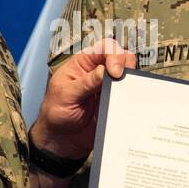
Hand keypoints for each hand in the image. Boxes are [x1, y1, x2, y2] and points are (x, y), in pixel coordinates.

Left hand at [30, 38, 135, 159]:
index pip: (104, 47)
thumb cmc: (55, 113)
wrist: (61, 140)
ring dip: (130, 81)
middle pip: (121, 57)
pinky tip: (129, 103)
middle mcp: (98, 72)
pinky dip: (132, 97)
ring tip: (126, 92)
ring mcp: (108, 88)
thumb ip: (86, 82)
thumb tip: (105, 70)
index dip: (114, 54)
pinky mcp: (115, 102)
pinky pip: (129, 96)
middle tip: (122, 80)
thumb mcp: (66, 95)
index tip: (114, 71)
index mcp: (83, 63)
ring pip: (128, 75)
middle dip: (126, 64)